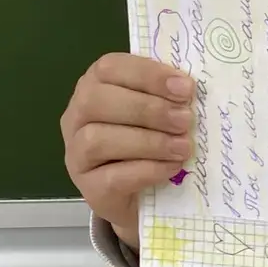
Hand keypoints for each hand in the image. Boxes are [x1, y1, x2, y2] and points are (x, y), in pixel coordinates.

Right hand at [60, 53, 194, 250]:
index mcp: (94, 86)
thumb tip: (191, 90)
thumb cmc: (151, 144)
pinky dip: (146, 170)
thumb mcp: (158, 113)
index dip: (147, 75)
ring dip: (148, 141)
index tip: (184, 88)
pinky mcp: (88, 188)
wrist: (140, 198)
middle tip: (185, 119)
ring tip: (182, 146)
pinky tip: (172, 167)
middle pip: (97, 101)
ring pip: (98, 139)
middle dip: (147, 109)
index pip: (109, 68)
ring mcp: (77, 154)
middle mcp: (76, 117)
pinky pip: (111, 177)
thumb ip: (167, 96)